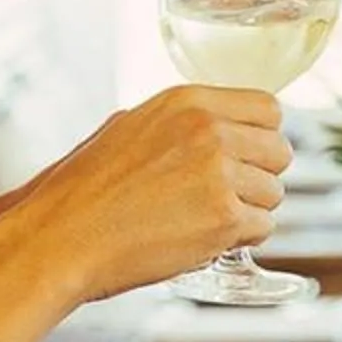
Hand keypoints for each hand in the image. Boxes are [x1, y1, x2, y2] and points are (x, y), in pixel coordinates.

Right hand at [38, 87, 292, 299]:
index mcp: (188, 101)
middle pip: (279, 151)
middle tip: (226, 197)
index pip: (267, 108)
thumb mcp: (128, 128)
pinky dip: (240, 240)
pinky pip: (262, 228)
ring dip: (249, 211)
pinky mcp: (224, 217)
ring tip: (204, 220)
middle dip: (259, 177)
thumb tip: (214, 127)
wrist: (62, 237)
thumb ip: (178, 123)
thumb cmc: (83, 192)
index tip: (247, 158)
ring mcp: (219, 173)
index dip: (261, 138)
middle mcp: (209, 130)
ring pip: (274, 193)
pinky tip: (204, 240)